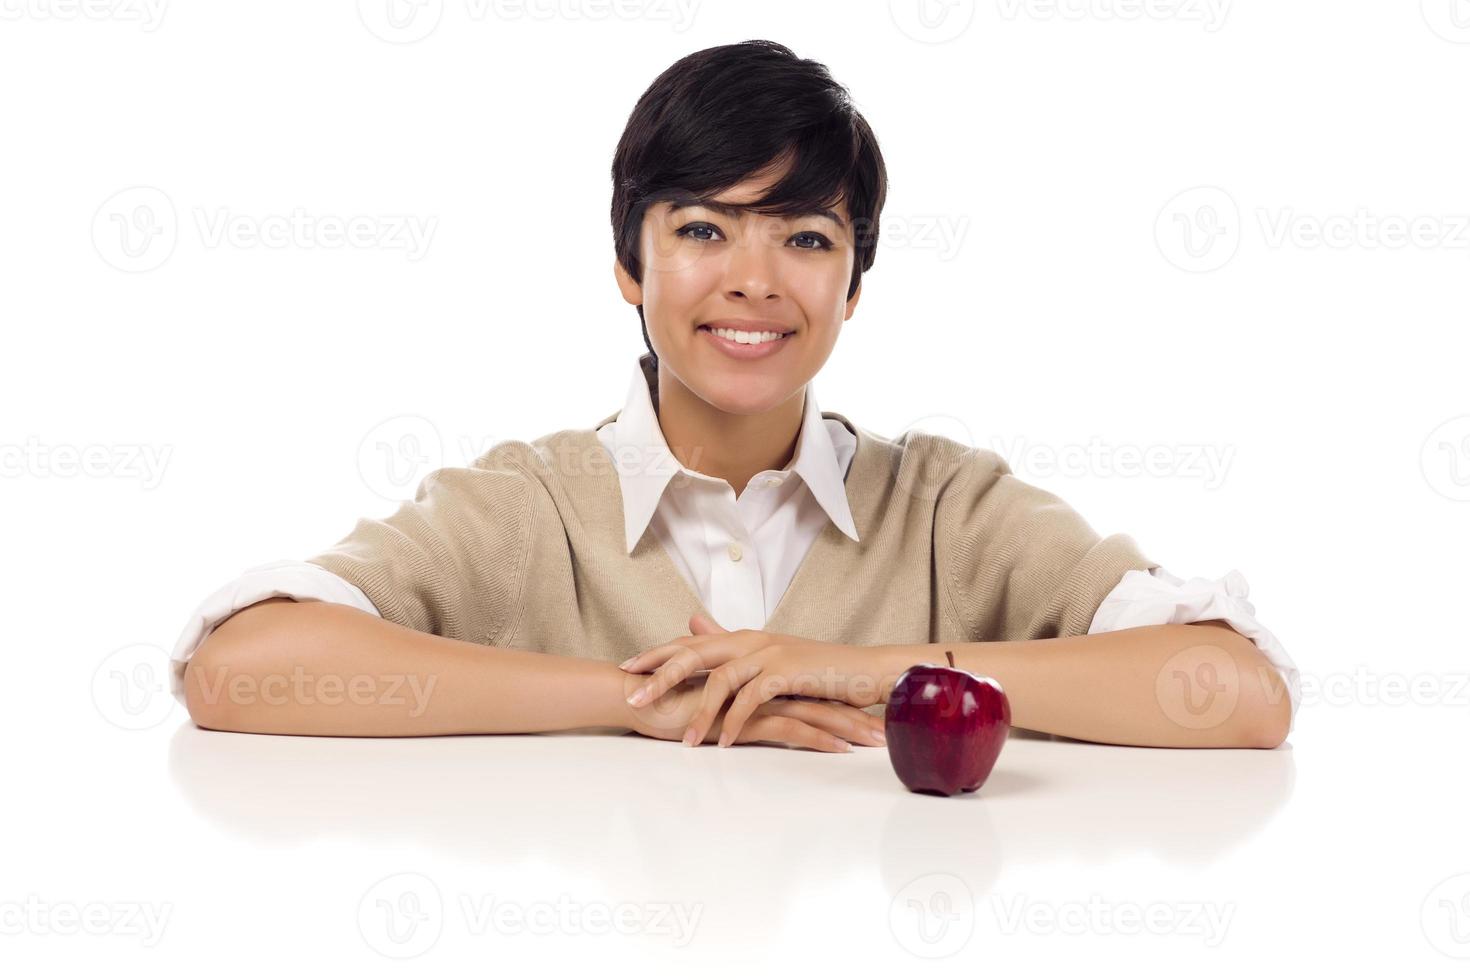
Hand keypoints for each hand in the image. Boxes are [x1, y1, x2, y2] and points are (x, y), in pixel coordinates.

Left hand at [619, 613, 888, 748]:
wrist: (864, 670)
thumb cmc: (818, 671)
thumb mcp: (772, 659)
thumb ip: (732, 649)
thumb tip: (694, 627)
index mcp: (744, 637)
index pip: (690, 642)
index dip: (657, 654)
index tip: (628, 669)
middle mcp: (752, 640)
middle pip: (694, 653)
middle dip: (660, 676)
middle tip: (634, 698)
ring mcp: (770, 653)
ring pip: (720, 678)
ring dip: (700, 711)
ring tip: (684, 741)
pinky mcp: (789, 672)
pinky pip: (752, 698)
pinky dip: (737, 721)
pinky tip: (726, 742)